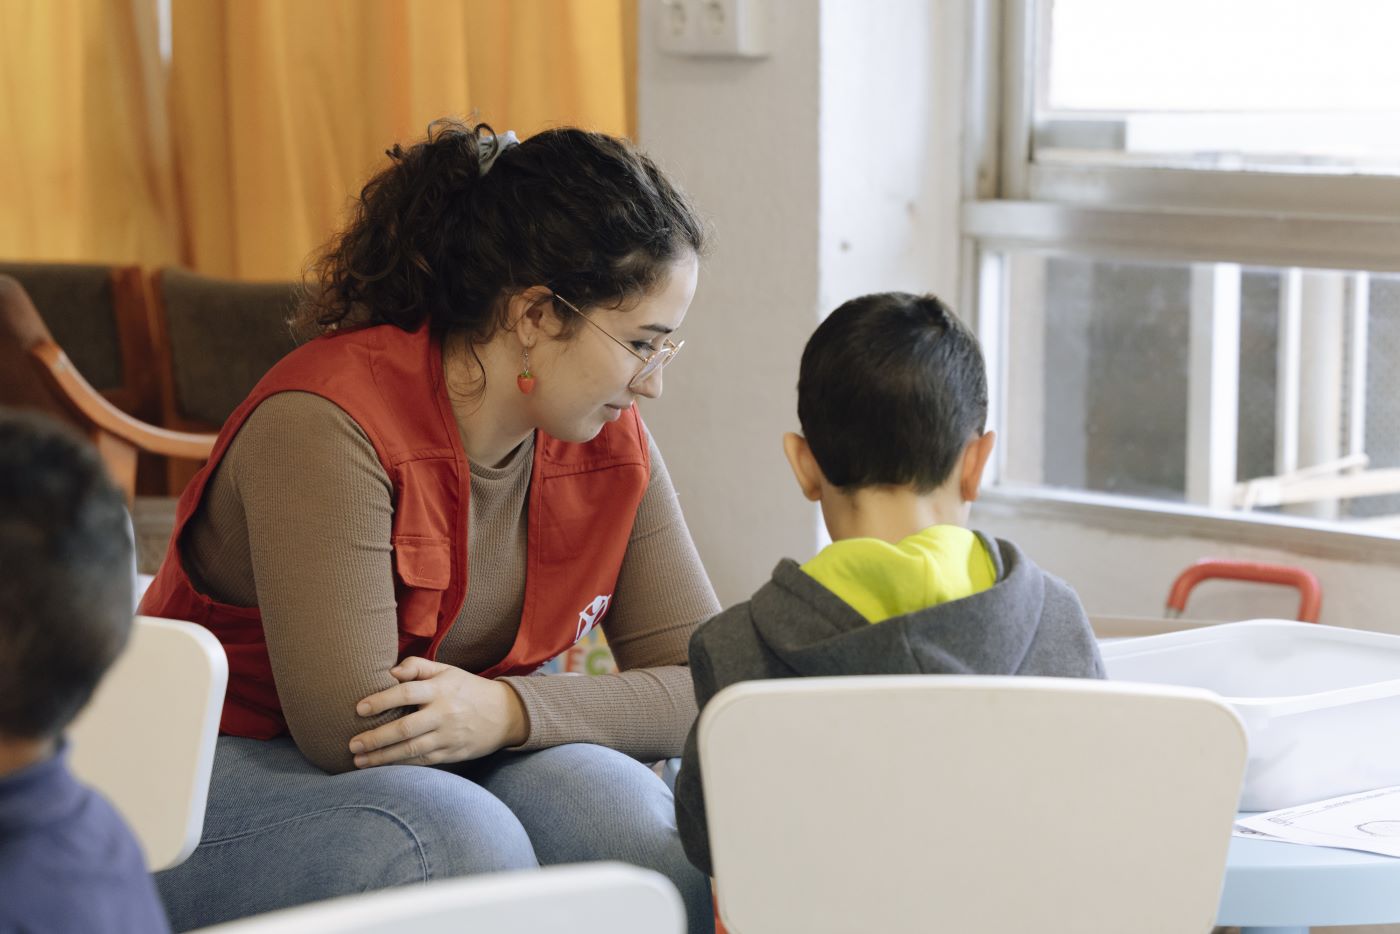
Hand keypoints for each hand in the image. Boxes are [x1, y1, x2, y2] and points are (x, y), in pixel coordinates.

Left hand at [348, 657, 528, 767]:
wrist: (506, 714)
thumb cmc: (468, 689)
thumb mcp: (448, 671)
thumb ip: (418, 666)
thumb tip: (389, 672)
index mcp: (441, 689)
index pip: (407, 693)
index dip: (381, 700)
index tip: (359, 709)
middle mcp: (444, 713)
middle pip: (405, 728)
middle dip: (375, 738)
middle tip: (352, 744)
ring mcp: (448, 736)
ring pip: (411, 750)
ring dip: (382, 757)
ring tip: (359, 761)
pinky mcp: (452, 754)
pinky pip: (421, 761)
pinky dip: (400, 765)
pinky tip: (381, 767)